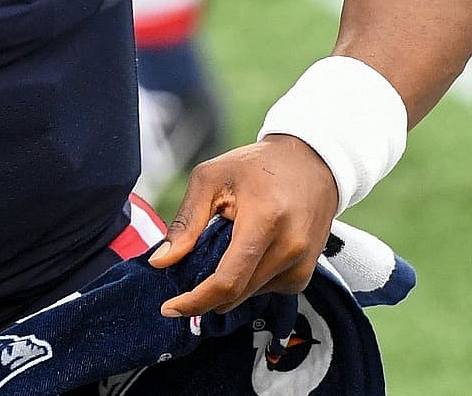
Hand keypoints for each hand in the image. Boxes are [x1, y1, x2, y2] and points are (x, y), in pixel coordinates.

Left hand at [149, 134, 339, 317]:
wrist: (311, 164)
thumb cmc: (256, 166)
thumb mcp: (211, 178)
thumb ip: (186, 221)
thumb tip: (160, 262)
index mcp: (265, 221)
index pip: (228, 280)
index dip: (196, 301)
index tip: (169, 308)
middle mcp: (289, 248)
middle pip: (236, 293)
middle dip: (205, 294)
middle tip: (188, 271)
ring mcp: (301, 265)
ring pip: (248, 296)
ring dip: (227, 284)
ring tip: (227, 243)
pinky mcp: (304, 275)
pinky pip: (264, 290)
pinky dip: (246, 280)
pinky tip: (247, 250)